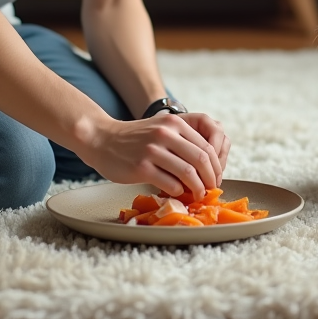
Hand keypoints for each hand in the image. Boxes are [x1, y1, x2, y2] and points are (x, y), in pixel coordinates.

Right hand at [79, 112, 228, 200]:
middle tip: (211, 189)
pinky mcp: (141, 167)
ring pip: (188, 173)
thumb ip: (182, 142)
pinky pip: (170, 184)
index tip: (215, 178)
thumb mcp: (161, 129)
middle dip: (210, 178)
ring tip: (198, 195)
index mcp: (174, 123)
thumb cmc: (134, 139)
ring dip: (197, 188)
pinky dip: (178, 192)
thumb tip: (208, 167)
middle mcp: (165, 134)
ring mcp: (152, 150)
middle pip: (201, 159)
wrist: (101, 139)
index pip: (206, 146)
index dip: (215, 166)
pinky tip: (177, 193)